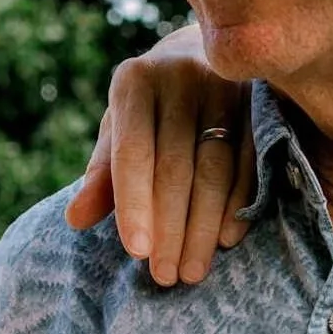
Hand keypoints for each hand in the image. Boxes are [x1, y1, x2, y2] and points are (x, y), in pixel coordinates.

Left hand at [65, 25, 255, 286]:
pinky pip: (249, 162)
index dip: (134, 204)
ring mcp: (223, 87)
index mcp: (134, 82)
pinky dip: (238, 204)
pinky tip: (227, 239)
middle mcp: (179, 76)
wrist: (198, 58)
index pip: (132, 152)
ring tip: (192, 270)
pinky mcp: (258, 104)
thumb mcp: (117, 133)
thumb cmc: (146, 112)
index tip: (136, 252)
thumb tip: (74, 219)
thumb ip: (101, 175)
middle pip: (175, 167)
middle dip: (170, 228)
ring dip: (203, 226)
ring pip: (214, 169)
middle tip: (165, 275)